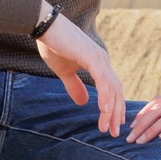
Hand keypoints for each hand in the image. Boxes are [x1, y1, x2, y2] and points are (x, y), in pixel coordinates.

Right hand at [35, 4, 127, 136]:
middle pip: (116, 91)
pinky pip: (103, 80)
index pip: (111, 88)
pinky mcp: (91, 57)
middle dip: (115, 113)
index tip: (111, 125)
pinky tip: (104, 110)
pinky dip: (105, 96)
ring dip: (110, 110)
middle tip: (113, 132)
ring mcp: (99, 58)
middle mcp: (103, 60)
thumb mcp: (64, 72)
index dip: (114, 107)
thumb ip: (74, 86)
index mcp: (99, 63)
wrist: (44, 26)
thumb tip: (82, 102)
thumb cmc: (53, 45)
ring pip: (111, 88)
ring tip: (107, 127)